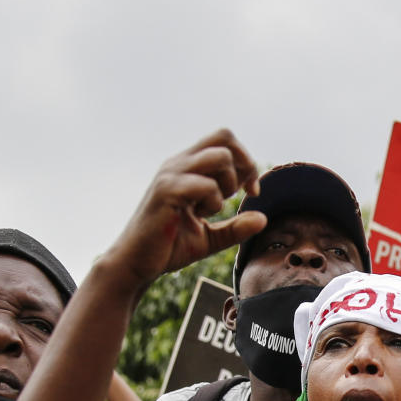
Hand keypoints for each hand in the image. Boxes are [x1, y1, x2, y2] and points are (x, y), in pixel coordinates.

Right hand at [99, 131, 266, 287]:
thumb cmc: (169, 247)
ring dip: (228, 183)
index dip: (246, 162)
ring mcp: (171, 175)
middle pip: (224, 136)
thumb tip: (263, 219)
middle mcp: (179, 164)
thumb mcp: (211, 238)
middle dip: (244, 165)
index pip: (225, 140)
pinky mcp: (166, 191)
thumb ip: (236, 227)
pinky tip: (200, 215)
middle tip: (239, 195)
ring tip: (213, 207)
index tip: (251, 192)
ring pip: (219, 155)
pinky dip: (213, 200)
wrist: (136, 264)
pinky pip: (204, 183)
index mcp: (188, 167)